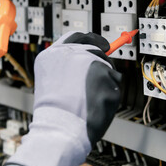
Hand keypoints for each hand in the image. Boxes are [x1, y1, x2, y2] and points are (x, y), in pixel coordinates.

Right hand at [6, 32, 121, 165]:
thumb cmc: (55, 111)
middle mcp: (71, 53)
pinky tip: (97, 103)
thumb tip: (89, 61)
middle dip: (103, 60)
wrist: (60, 128)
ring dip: (105, 81)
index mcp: (53, 53)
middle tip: (103, 72)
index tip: (102, 44)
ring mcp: (89, 62)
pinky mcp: (105, 74)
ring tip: (90, 99)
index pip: (77, 36)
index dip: (92, 39)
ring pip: (107, 67)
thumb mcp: (51, 79)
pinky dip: (110, 94)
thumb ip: (67, 66)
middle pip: (96, 47)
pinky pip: (114, 83)